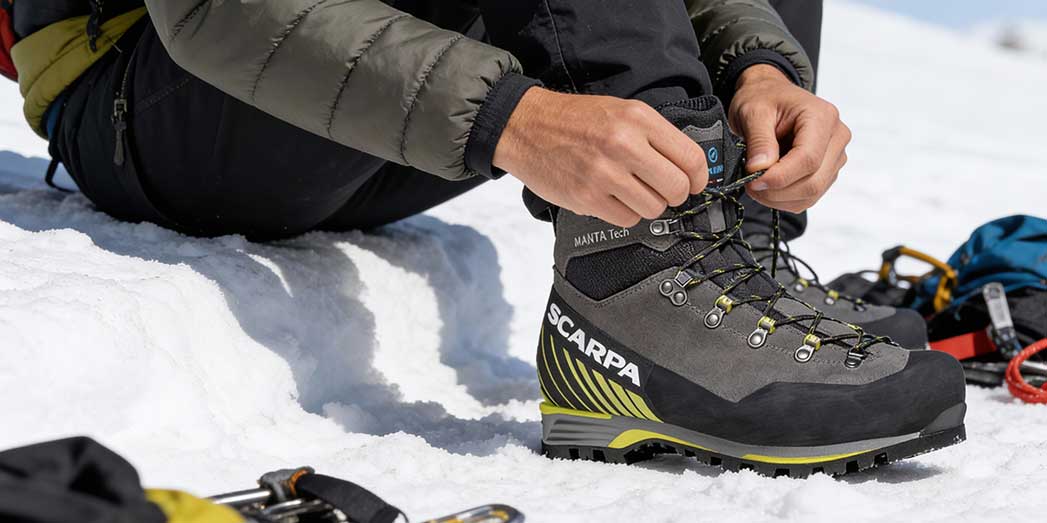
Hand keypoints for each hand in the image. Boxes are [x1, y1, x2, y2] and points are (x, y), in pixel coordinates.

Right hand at [494, 87, 708, 226]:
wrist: (526, 127)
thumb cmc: (576, 120)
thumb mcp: (621, 111)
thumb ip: (655, 136)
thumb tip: (687, 169)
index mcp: (638, 119)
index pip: (691, 158)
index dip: (698, 178)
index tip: (694, 183)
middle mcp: (624, 145)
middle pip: (676, 188)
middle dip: (675, 195)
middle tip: (663, 191)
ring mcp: (604, 174)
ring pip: (653, 209)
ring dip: (647, 205)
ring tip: (630, 191)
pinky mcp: (587, 198)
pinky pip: (626, 219)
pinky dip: (623, 212)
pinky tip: (610, 197)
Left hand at [729, 64, 851, 213]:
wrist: (770, 94)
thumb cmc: (764, 98)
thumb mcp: (753, 112)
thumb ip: (759, 141)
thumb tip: (759, 169)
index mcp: (822, 117)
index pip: (808, 159)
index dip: (780, 177)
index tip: (754, 182)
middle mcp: (836, 136)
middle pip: (813, 181)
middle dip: (777, 191)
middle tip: (750, 185)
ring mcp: (834, 155)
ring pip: (812, 193)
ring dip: (780, 198)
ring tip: (756, 185)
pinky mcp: (827, 170)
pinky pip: (809, 196)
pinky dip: (785, 199)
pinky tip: (769, 188)